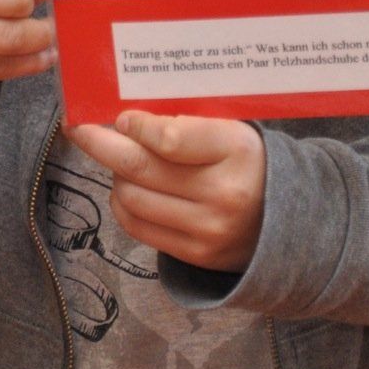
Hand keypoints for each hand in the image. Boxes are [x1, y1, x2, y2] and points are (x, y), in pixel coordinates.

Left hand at [66, 110, 264, 271]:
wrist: (290, 219)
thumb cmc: (246, 162)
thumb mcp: (231, 130)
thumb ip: (184, 121)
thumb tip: (122, 114)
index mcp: (237, 150)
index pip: (169, 138)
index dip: (135, 126)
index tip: (119, 117)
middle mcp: (223, 192)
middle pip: (138, 168)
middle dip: (98, 144)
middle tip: (77, 128)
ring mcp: (208, 228)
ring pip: (130, 197)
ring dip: (115, 176)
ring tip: (122, 162)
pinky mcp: (196, 253)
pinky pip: (136, 226)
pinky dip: (122, 203)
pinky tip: (128, 188)